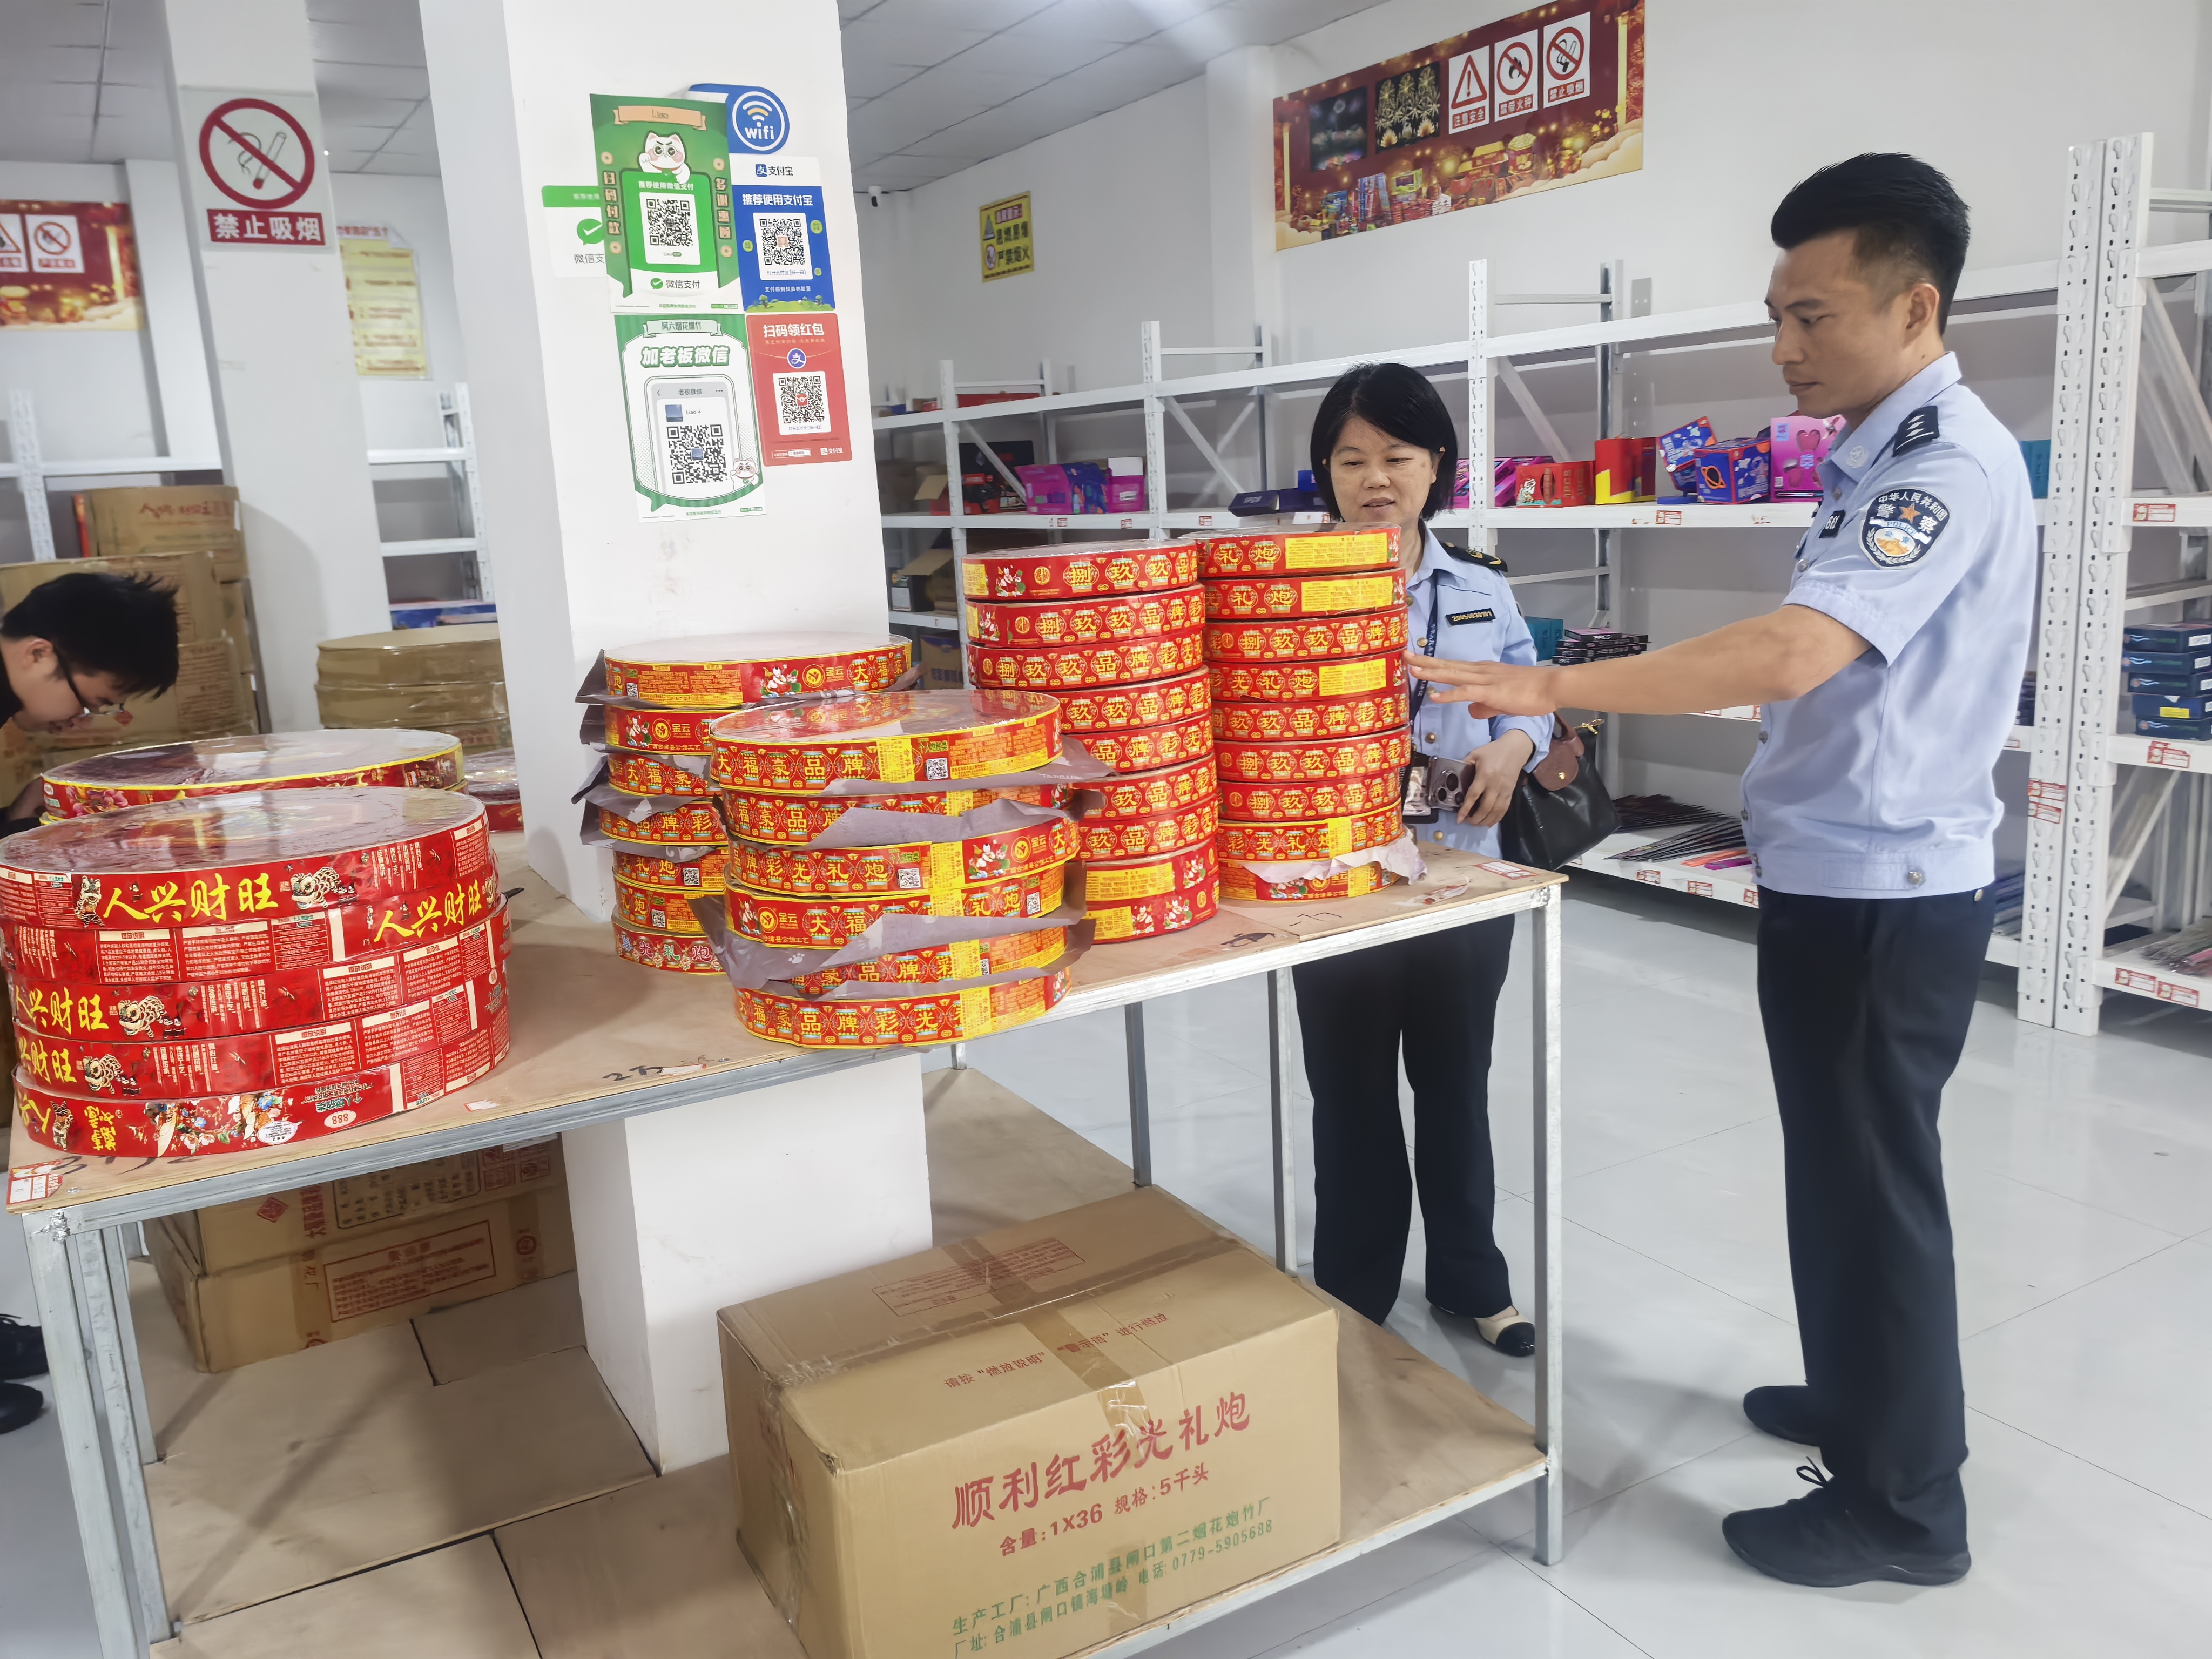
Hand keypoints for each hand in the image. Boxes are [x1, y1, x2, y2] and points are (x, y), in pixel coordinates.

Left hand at [1405, 652, 1561, 714]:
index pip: (1452, 666)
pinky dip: (1450, 694)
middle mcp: (1480, 671)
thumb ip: (1484, 706)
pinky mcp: (1492, 691)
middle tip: (1404, 655)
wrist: (1551, 687)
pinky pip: (1467, 692)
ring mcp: (1485, 680)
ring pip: (1453, 675)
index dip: (1432, 663)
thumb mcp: (1501, 701)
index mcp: (1481, 671)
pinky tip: (1435, 696)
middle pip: (1447, 665)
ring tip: (1412, 669)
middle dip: (1424, 661)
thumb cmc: (1529, 692)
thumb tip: (1471, 711)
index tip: (1415, 659)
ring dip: (1432, 672)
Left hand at [1457, 730, 1536, 825]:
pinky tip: (1489, 823)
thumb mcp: (1476, 754)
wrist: (1515, 749)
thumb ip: (1464, 764)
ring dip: (1485, 821)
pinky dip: (1496, 818)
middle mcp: (1495, 785)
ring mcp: (1505, 790)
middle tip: (1466, 822)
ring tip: (1476, 824)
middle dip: (1475, 819)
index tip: (1459, 819)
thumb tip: (1454, 775)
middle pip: (1485, 808)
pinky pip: (1504, 809)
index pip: (1474, 796)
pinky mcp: (1511, 793)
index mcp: (1485, 775)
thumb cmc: (1493, 751)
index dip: (1465, 809)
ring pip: (1495, 811)